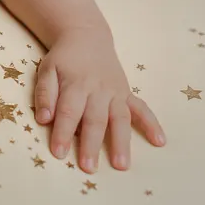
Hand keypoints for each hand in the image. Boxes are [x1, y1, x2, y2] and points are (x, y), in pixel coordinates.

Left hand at [33, 27, 164, 173]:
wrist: (86, 36)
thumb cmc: (64, 59)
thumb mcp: (47, 69)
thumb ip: (44, 93)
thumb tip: (44, 119)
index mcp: (76, 83)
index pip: (69, 111)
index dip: (63, 132)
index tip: (58, 153)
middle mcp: (99, 89)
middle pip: (95, 119)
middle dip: (92, 144)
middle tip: (88, 167)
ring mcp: (116, 92)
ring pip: (120, 118)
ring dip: (121, 142)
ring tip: (121, 165)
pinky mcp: (127, 92)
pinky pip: (142, 108)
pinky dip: (152, 124)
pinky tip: (160, 141)